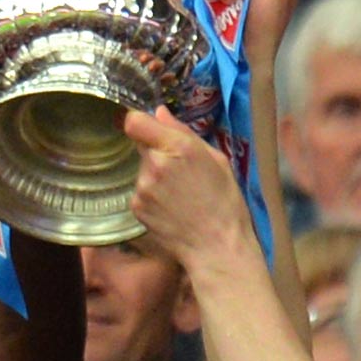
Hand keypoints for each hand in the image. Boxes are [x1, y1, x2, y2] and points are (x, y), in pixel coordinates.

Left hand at [125, 107, 258, 273]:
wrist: (216, 246)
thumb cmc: (225, 203)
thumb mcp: (216, 160)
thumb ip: (184, 133)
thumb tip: (159, 114)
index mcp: (179, 147)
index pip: (135, 122)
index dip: (141, 123)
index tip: (151, 130)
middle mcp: (155, 164)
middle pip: (141, 146)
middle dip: (156, 152)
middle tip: (179, 171)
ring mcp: (143, 187)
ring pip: (141, 170)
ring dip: (154, 176)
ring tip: (179, 194)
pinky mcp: (136, 207)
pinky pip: (140, 191)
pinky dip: (151, 196)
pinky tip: (171, 208)